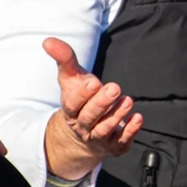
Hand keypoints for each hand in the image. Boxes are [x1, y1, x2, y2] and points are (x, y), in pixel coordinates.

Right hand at [42, 38, 142, 180]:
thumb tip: (48, 41)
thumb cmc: (80, 99)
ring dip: (116, 115)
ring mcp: (99, 138)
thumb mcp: (72, 78)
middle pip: (90, 118)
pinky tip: (137, 118)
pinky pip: (122, 141)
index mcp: (71, 110)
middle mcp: (83, 126)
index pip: (73, 104)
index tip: (93, 82)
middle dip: (102, 103)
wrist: (84, 132)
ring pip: (105, 130)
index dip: (82, 95)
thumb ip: (64, 59)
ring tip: (127, 100)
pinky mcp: (115, 145)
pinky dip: (130, 131)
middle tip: (114, 88)